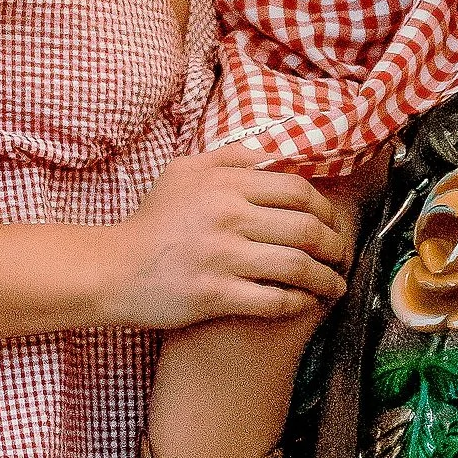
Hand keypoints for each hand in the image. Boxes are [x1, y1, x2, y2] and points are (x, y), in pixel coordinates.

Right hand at [104, 150, 353, 329]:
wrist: (114, 269)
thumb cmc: (154, 222)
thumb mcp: (184, 172)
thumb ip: (230, 158)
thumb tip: (274, 153)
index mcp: (225, 183)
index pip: (297, 190)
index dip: (326, 209)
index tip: (334, 224)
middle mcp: (227, 216)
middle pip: (306, 228)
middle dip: (336, 246)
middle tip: (343, 256)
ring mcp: (222, 257)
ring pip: (297, 267)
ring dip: (327, 279)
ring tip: (335, 285)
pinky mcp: (215, 295)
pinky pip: (275, 300)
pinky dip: (300, 303)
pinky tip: (307, 303)